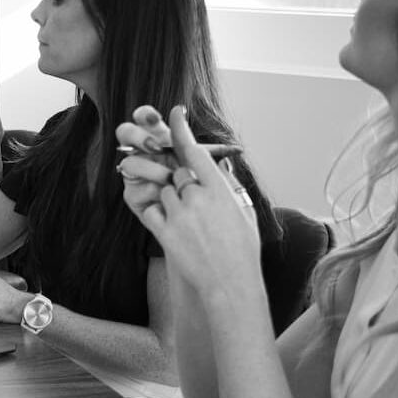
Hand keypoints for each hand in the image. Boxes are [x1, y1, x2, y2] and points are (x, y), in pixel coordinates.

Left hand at [115, 105, 262, 293]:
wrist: (231, 284)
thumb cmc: (242, 250)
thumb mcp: (244, 212)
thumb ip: (230, 185)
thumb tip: (221, 163)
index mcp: (221, 189)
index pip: (196, 151)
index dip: (182, 129)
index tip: (175, 112)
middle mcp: (199, 197)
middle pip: (178, 174)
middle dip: (182, 184)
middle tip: (194, 205)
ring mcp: (180, 214)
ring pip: (164, 192)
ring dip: (172, 202)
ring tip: (191, 226)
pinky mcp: (165, 232)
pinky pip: (153, 210)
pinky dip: (160, 216)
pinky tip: (175, 230)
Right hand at [115, 105, 250, 225]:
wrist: (204, 226)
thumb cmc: (206, 190)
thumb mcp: (205, 164)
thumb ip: (198, 144)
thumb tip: (186, 116)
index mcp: (162, 138)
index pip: (145, 118)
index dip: (145, 115)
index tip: (155, 119)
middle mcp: (145, 153)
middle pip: (125, 132)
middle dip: (138, 136)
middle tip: (156, 147)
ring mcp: (136, 174)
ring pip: (129, 161)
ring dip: (150, 168)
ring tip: (170, 178)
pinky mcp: (133, 196)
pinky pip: (134, 188)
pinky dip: (151, 190)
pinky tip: (165, 196)